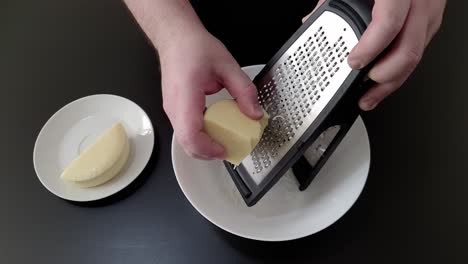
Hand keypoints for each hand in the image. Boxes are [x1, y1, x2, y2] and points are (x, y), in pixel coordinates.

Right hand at [160, 30, 262, 159]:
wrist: (176, 38)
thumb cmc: (194, 48)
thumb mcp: (227, 65)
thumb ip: (244, 90)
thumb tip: (254, 113)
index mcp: (186, 95)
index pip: (190, 133)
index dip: (207, 148)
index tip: (224, 149)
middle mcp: (174, 107)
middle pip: (186, 144)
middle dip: (208, 153)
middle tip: (229, 149)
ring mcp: (172, 110)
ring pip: (185, 140)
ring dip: (204, 146)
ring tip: (225, 140)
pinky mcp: (174, 110)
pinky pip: (185, 131)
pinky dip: (200, 136)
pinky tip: (215, 128)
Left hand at [303, 0, 445, 110]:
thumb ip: (334, 0)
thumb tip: (312, 21)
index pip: (389, 23)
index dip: (370, 48)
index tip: (353, 62)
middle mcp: (420, 3)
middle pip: (408, 50)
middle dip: (383, 76)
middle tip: (362, 86)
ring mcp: (429, 15)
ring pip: (416, 57)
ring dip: (391, 83)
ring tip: (369, 97)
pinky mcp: (430, 24)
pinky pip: (417, 52)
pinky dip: (398, 72)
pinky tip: (383, 84)